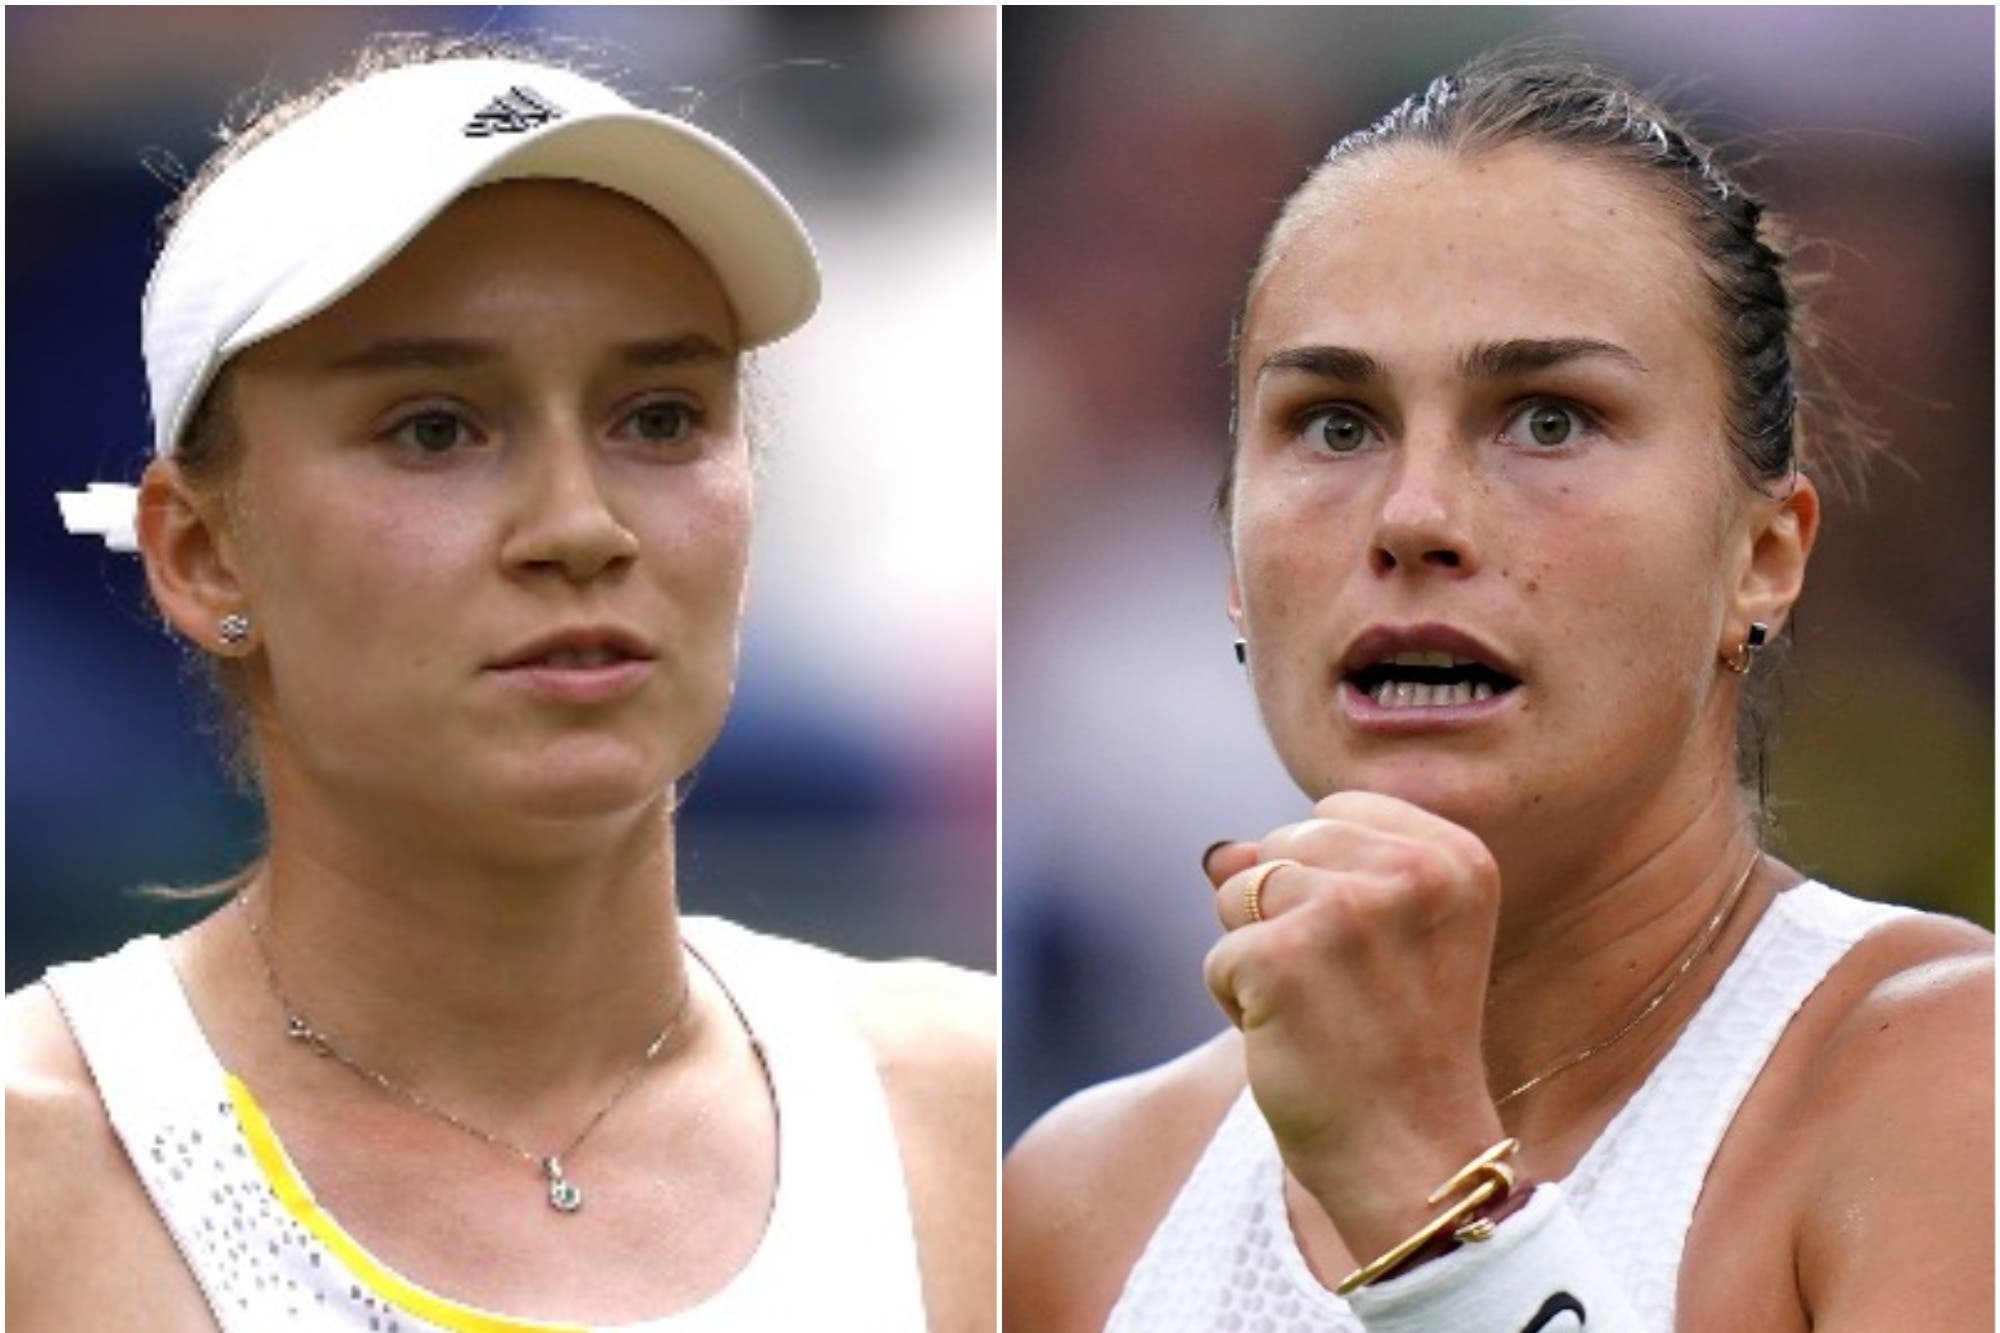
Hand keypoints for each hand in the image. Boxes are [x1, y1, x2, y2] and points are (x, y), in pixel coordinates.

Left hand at [1202, 790, 1509, 1255]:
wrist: (1414, 1161)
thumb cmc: (1396, 1050)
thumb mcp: (1384, 938)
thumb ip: (1313, 872)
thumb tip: (1219, 851)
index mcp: (1455, 857)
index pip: (1333, 813)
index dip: (1326, 881)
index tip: (1375, 955)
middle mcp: (1410, 871)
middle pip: (1281, 844)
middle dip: (1285, 914)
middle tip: (1345, 993)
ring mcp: (1344, 911)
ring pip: (1238, 893)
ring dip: (1256, 956)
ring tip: (1319, 1013)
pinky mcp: (1282, 956)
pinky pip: (1218, 956)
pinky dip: (1236, 1003)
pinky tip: (1294, 1041)